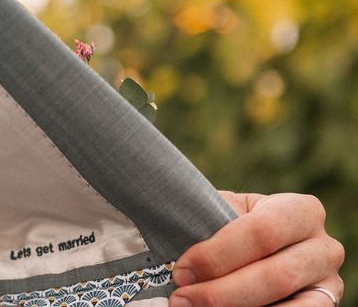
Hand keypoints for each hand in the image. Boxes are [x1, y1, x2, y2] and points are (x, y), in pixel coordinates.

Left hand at [169, 191, 344, 306]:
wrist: (254, 249)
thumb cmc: (233, 227)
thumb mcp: (227, 212)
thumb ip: (213, 220)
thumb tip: (179, 238)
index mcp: (300, 210)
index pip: (262, 232)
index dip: (218, 254)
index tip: (182, 270)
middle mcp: (324, 247)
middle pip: (274, 275)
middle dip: (220, 290)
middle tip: (182, 297)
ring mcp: (329, 283)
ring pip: (284, 304)